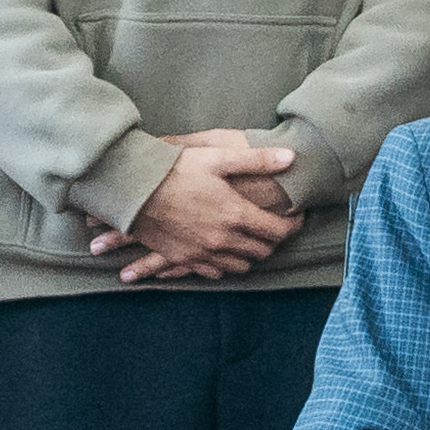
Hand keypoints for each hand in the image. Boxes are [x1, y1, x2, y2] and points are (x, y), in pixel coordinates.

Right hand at [89, 133, 301, 282]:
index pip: (278, 231)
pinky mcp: (184, 258)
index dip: (293, 225)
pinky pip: (215, 271)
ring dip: (251, 254)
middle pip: (262, 251)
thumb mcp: (218, 157)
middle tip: (275, 226)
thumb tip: (292, 158)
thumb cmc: (175, 169)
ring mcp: (203, 253)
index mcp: (236, 215)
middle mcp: (223, 240)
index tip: (296, 216)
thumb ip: (257, 160)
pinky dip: (226, 264)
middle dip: (274, 240)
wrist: (133, 189)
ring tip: (253, 239)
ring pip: (241, 265)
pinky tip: (225, 252)